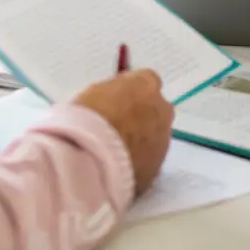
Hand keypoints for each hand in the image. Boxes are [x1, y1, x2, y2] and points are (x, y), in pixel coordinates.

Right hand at [73, 69, 173, 195]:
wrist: (89, 160)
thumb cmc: (86, 120)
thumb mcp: (94, 93)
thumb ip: (115, 93)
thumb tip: (119, 99)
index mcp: (146, 85)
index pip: (148, 80)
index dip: (133, 92)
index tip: (118, 100)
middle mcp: (161, 110)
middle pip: (157, 109)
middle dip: (142, 115)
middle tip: (118, 126)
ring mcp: (163, 141)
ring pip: (156, 136)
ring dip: (142, 140)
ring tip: (116, 152)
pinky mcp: (157, 169)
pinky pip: (150, 160)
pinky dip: (139, 161)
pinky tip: (118, 167)